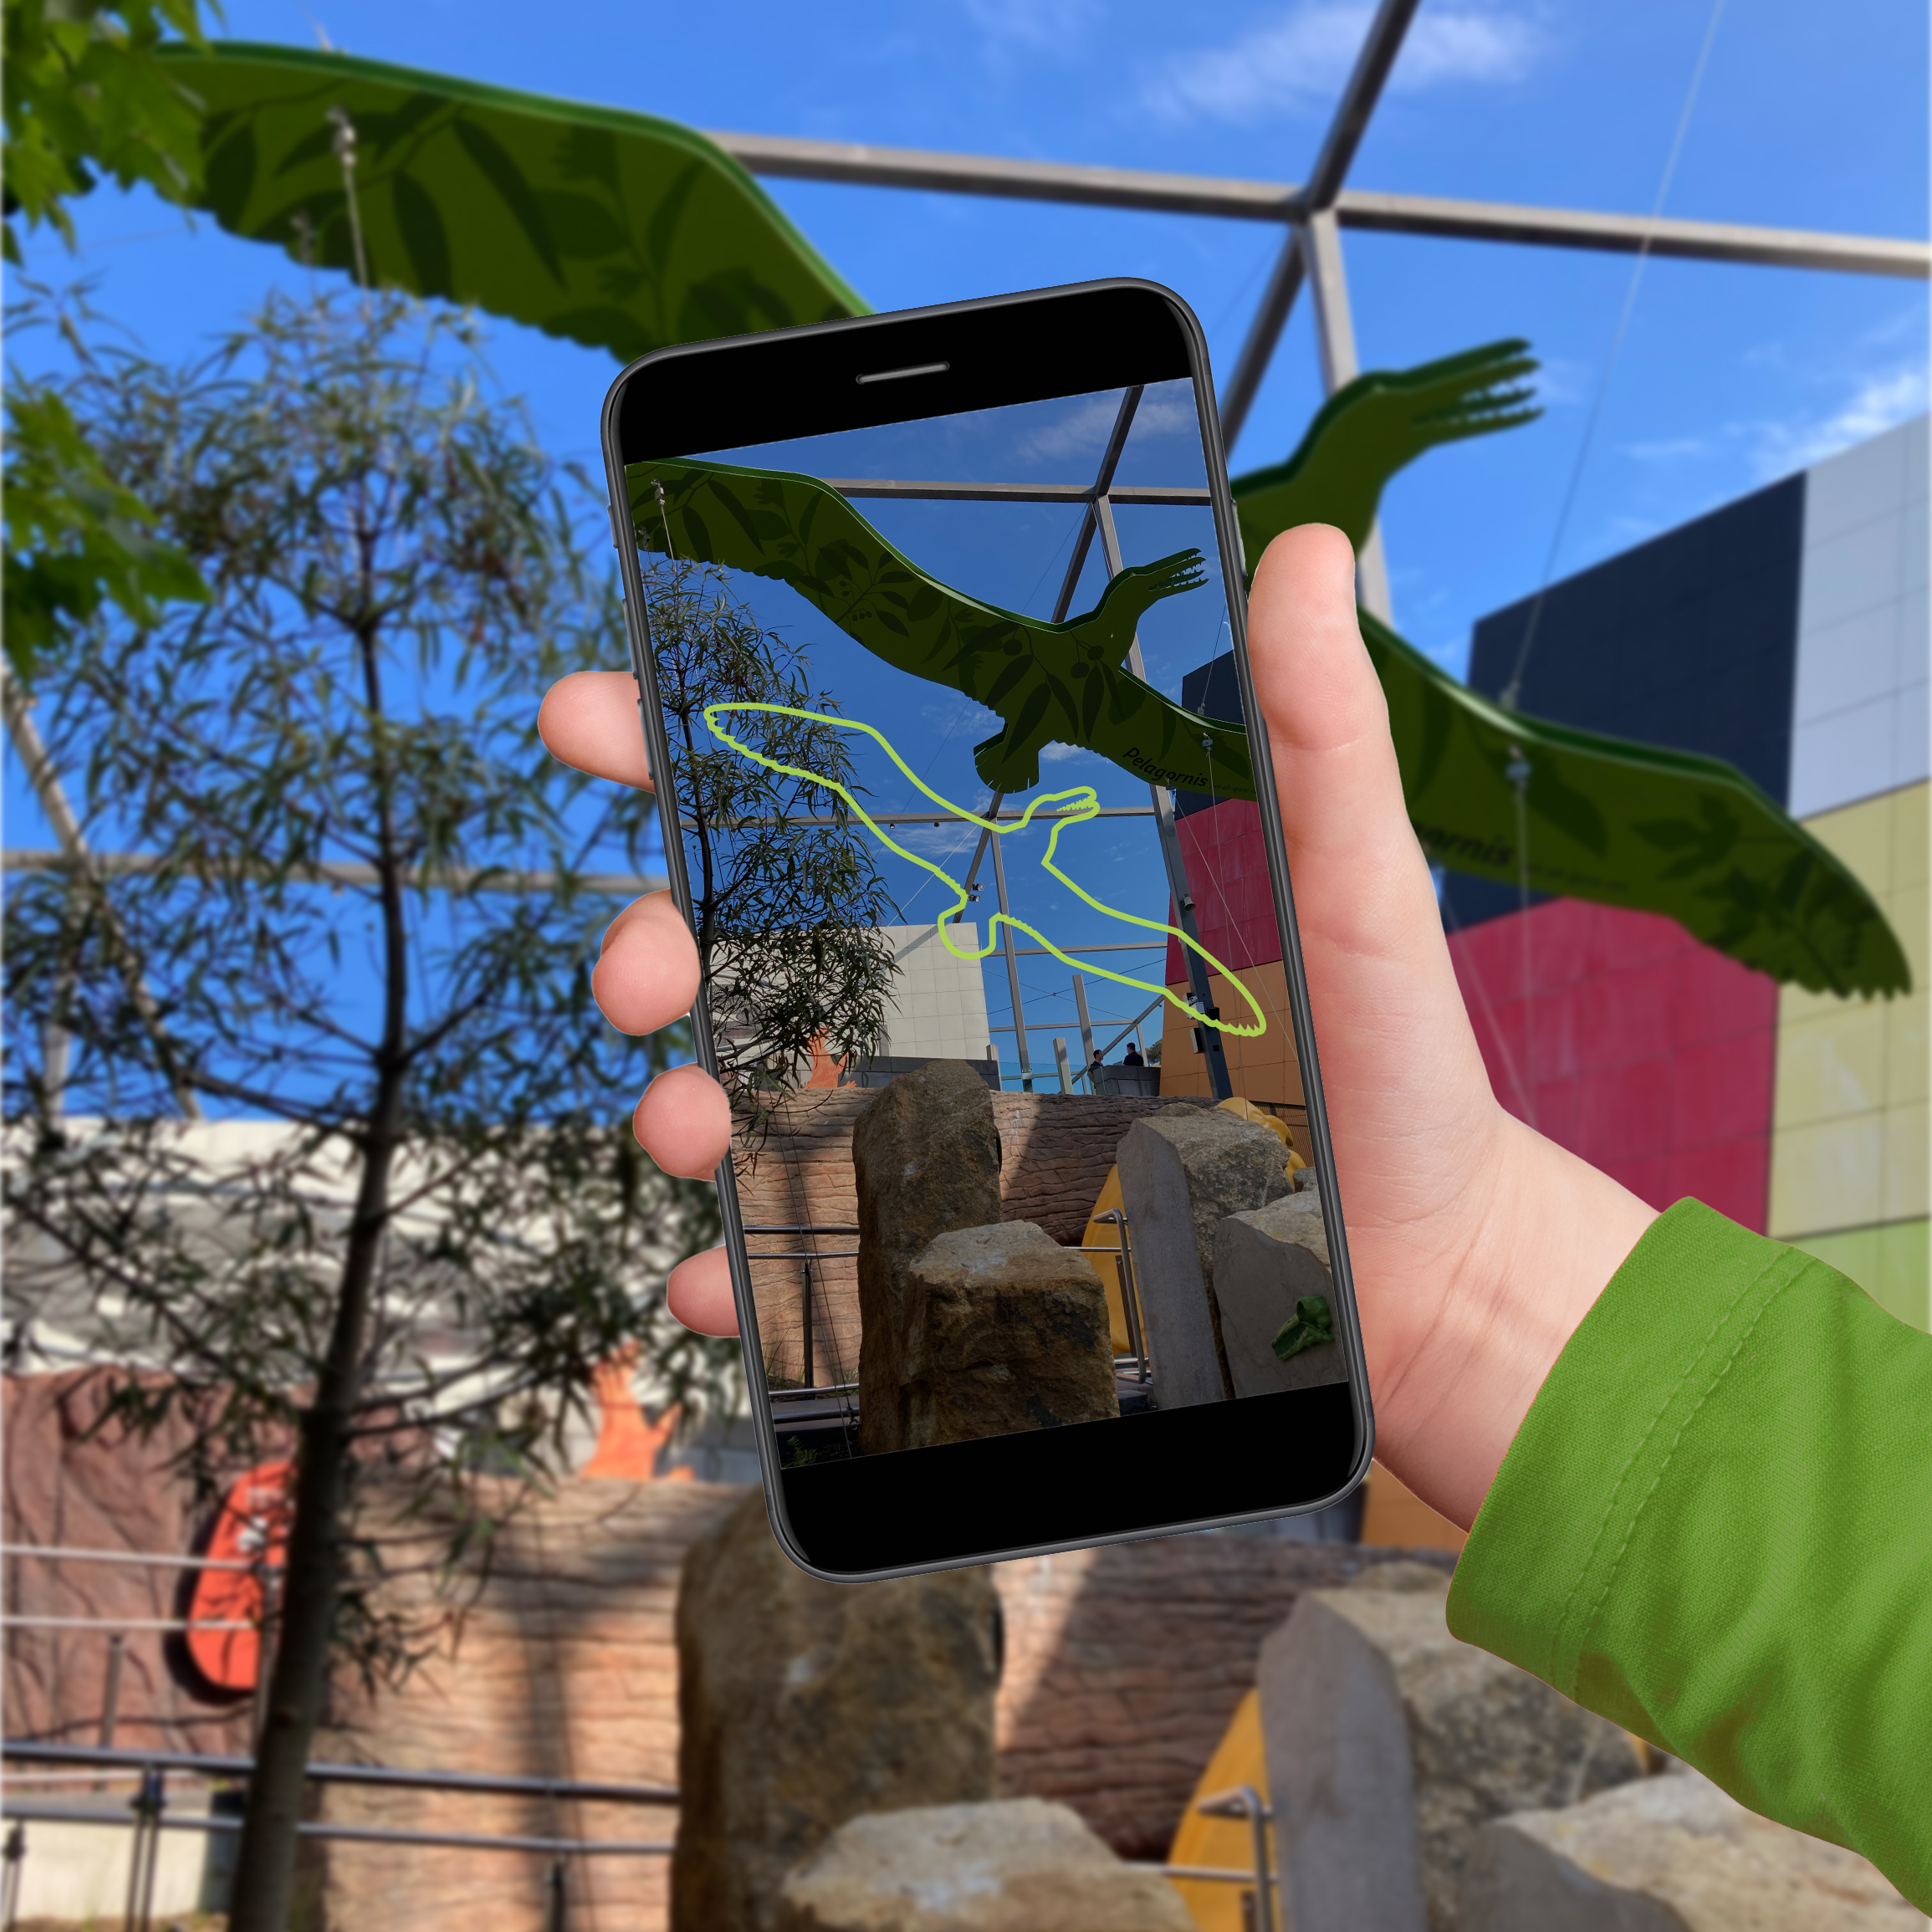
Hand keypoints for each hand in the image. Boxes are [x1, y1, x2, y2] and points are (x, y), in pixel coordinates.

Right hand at [539, 531, 1656, 1526]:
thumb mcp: (1352, 878)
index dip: (692, 743)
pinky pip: (814, 1259)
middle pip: (752, 948)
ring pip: (758, 1100)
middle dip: (656, 938)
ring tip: (687, 1125)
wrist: (1424, 1264)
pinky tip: (717, 1280)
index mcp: (1014, 888)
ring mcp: (943, 1129)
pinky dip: (738, 1275)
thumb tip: (1297, 546)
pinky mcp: (958, 1251)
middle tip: (641, 969)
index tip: (599, 711)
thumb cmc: (1389, 1061)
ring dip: (681, 1107)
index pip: (830, 797)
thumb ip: (1314, 728)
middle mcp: (955, 999)